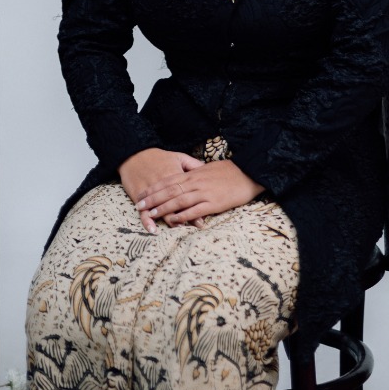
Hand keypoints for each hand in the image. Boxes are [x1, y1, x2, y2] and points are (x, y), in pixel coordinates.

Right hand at [119, 149, 203, 232]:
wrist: (135, 153)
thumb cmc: (159, 157)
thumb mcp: (178, 157)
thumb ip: (193, 165)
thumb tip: (206, 170)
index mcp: (174, 175)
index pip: (186, 193)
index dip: (195, 205)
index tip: (204, 216)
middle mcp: (162, 184)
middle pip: (174, 202)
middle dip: (185, 214)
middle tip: (196, 225)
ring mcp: (149, 191)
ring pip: (159, 207)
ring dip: (168, 218)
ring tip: (177, 227)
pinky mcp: (138, 195)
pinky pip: (142, 210)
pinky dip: (146, 221)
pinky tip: (152, 229)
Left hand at [137, 160, 264, 224]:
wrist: (249, 172)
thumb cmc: (229, 171)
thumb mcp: (208, 169)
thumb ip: (195, 173)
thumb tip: (185, 177)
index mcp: (194, 174)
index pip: (168, 180)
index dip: (154, 187)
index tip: (142, 193)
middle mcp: (196, 182)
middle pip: (169, 190)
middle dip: (153, 198)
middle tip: (139, 205)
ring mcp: (204, 192)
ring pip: (179, 200)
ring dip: (164, 207)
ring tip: (151, 214)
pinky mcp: (214, 203)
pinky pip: (195, 210)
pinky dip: (183, 215)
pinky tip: (174, 220)